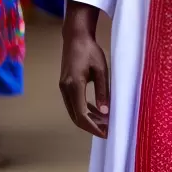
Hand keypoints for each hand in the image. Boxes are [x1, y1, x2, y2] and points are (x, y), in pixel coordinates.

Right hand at [59, 2, 108, 137]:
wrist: (75, 37)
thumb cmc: (90, 50)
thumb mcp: (101, 69)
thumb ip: (102, 91)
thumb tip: (105, 112)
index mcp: (74, 86)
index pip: (81, 115)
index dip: (93, 127)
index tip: (106, 133)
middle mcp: (65, 90)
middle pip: (76, 117)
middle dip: (92, 126)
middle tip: (108, 130)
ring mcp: (64, 88)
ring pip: (75, 111)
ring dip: (89, 119)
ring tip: (106, 122)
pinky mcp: (66, 86)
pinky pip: (75, 104)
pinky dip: (85, 110)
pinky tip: (97, 111)